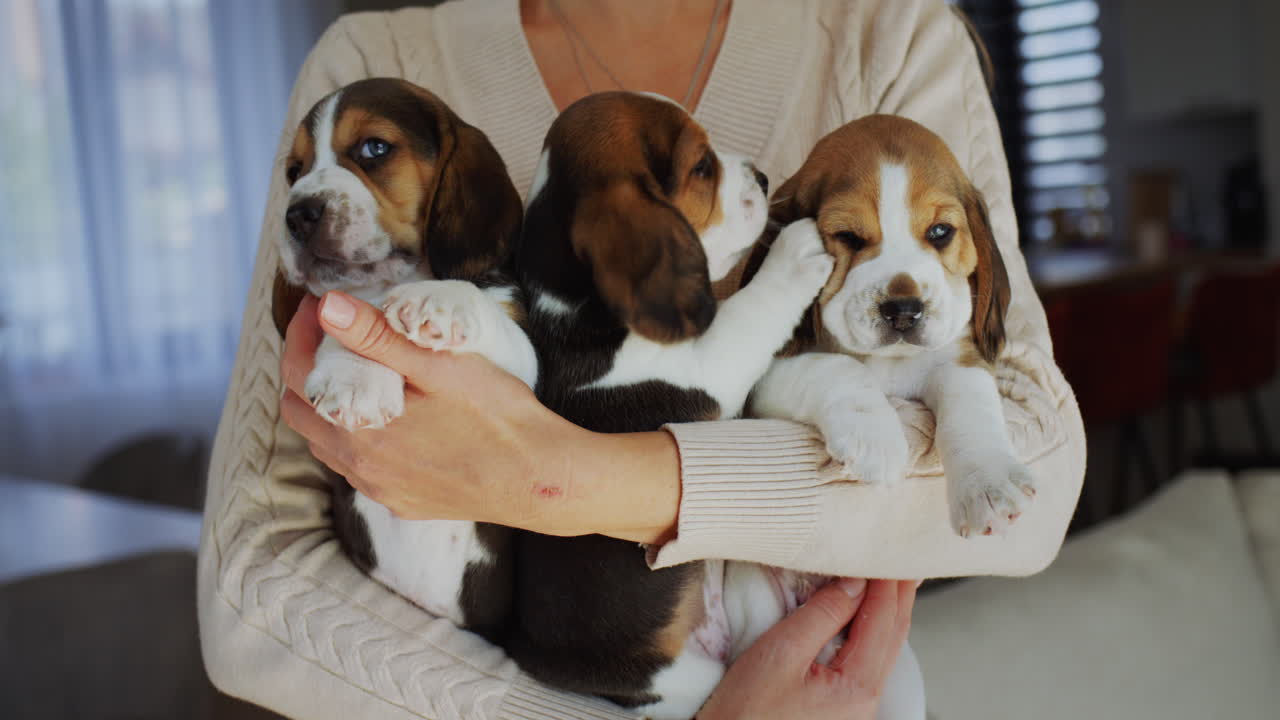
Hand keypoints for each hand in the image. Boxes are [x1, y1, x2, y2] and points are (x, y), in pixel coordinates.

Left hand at [279, 292, 680, 541]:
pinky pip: (360, 468)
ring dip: (330, 405)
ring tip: (360, 372)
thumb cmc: (497, 416)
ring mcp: (380, 488)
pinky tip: (390, 417)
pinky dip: (357, 436)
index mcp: (359, 429)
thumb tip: (330, 308)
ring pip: (327, 444)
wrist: (539, 478)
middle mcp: (359, 467)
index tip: (322, 305)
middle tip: (333, 335)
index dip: (302, 334)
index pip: (298, 376)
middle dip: (307, 369)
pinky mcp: (403, 501)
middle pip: (301, 413)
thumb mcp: (439, 365)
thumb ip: (378, 337)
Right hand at [698, 578, 917, 719]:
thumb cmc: (745, 714)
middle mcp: (865, 701)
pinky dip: (872, 631)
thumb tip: (854, 583)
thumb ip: (822, 615)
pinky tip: (868, 617)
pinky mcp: (841, 707)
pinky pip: (867, 660)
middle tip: (902, 558)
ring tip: (891, 581)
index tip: (885, 549)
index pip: (881, 620)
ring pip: (883, 648)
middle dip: (897, 594)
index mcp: (856, 688)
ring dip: (887, 611)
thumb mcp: (780, 653)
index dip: (884, 581)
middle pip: (892, 635)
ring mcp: (855, 707)